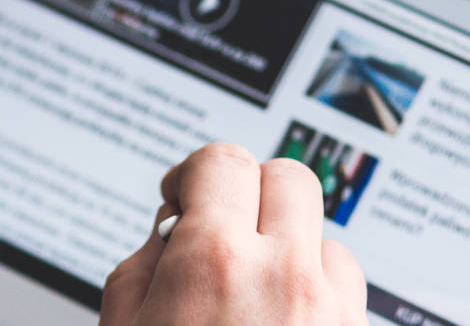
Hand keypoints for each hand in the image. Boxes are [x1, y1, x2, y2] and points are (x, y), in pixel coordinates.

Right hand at [101, 143, 367, 325]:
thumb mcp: (122, 325)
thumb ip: (143, 263)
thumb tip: (172, 227)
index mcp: (215, 262)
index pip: (223, 160)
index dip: (196, 174)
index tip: (185, 195)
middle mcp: (283, 276)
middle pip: (287, 177)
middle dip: (251, 195)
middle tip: (222, 230)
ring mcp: (330, 310)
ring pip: (324, 234)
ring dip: (289, 249)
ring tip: (254, 291)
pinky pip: (347, 286)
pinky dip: (317, 292)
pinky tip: (282, 320)